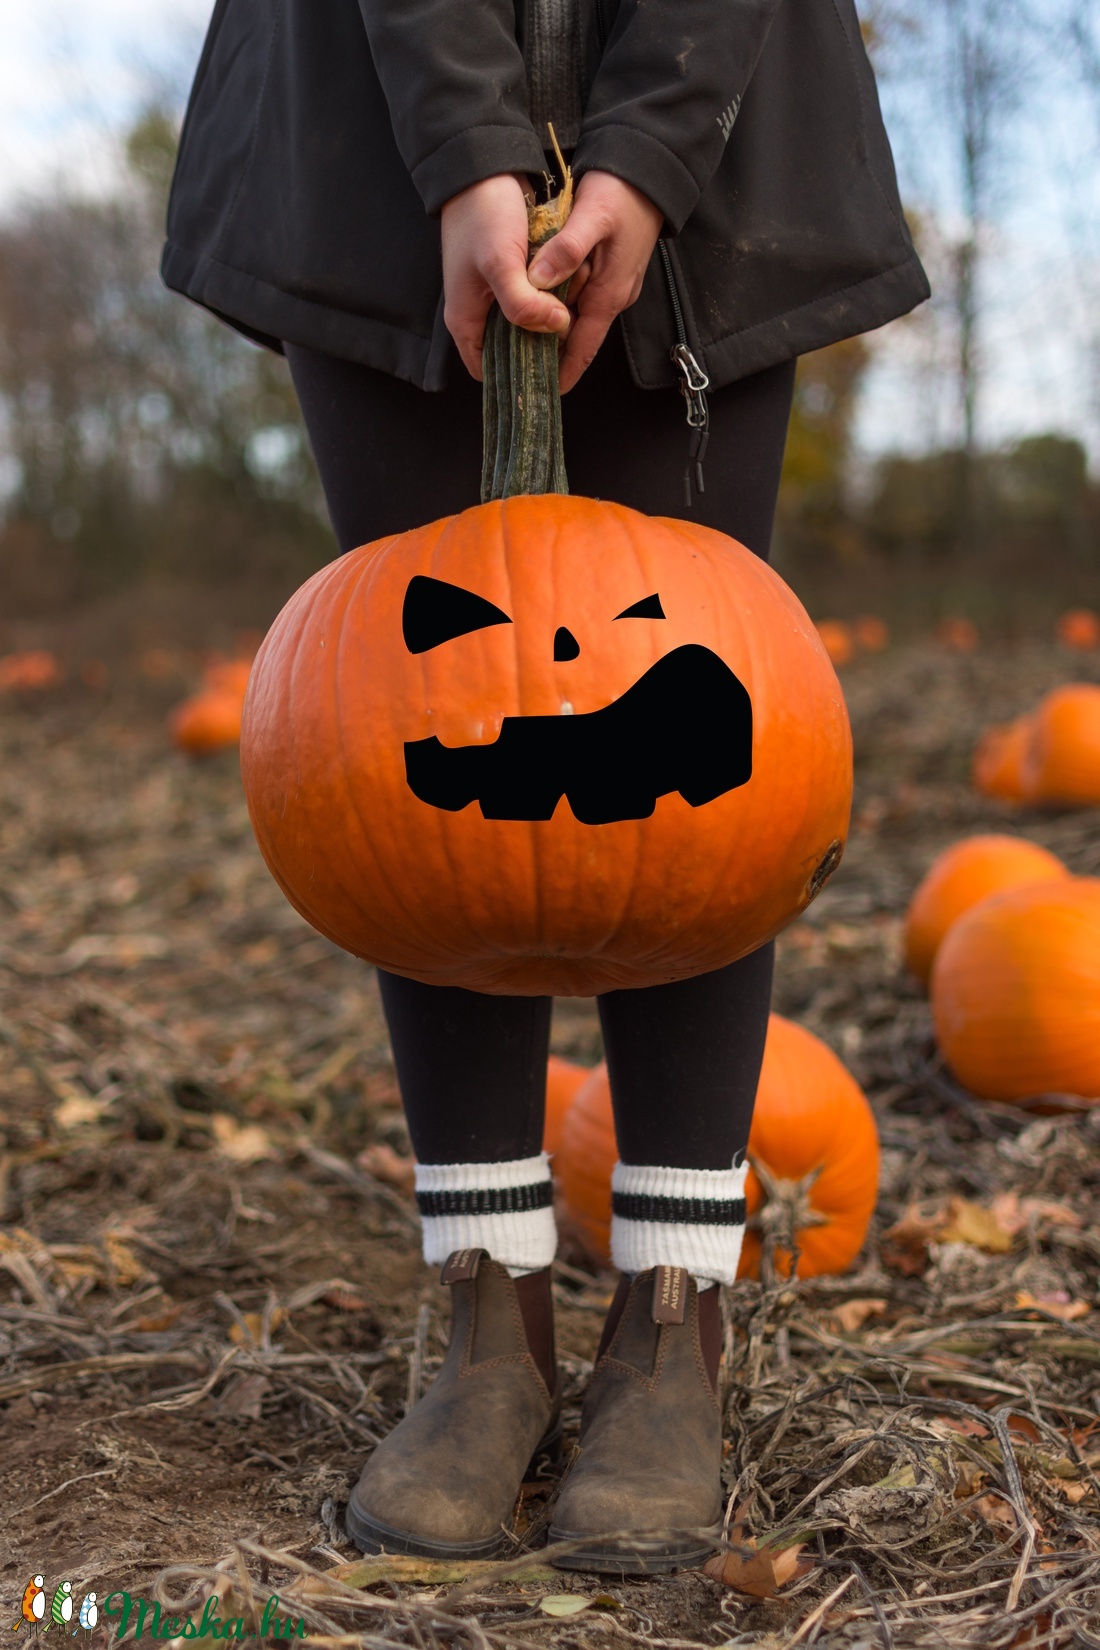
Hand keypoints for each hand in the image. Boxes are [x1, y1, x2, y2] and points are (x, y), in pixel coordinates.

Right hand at [441, 173, 570, 379]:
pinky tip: (570, 291)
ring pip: (527, 324)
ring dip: (550, 321)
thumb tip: (557, 327)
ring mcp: (495, 293)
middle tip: (568, 337)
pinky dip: (552, 298)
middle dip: (541, 347)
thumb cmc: (483, 215)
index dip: (516, 377)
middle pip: (513, 350)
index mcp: (465, 321)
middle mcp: (478, 312)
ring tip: (572, 311)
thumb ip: (524, 304)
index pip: (488, 372)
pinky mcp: (512, 275)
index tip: (550, 373)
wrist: (483, 164)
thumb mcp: (501, 264)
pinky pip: (535, 300)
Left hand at [527, 170, 662, 392]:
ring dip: (549, 325)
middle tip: (514, 363)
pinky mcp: (607, 267)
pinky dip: (556, 301)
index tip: (543, 393)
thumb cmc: (623, 192)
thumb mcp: (593, 217)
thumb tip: (538, 281)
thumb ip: (566, 250)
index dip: (563, 372)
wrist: (649, 166)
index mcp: (609, 294)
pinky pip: (578, 293)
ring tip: (514, 335)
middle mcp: (612, 295)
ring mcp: (611, 282)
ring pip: (574, 314)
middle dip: (549, 352)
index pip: (583, 348)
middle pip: (576, 336)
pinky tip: (534, 297)